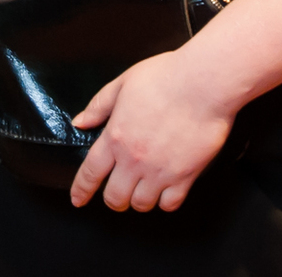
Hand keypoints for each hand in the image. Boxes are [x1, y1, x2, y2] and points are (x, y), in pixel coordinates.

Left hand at [68, 48, 238, 212]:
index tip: (78, 199)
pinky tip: (165, 191)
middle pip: (115, 197)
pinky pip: (170, 204)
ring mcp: (160, 170)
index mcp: (115, 137)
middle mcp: (134, 159)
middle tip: (117, 195)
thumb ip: (99, 106)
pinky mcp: (185, 175)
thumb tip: (80, 122)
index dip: (82, 190)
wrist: (203, 83)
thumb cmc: (166, 78)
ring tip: (142, 190)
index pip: (91, 173)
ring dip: (139, 200)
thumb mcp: (123, 83)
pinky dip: (165, 202)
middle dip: (113, 199)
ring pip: (141, 204)